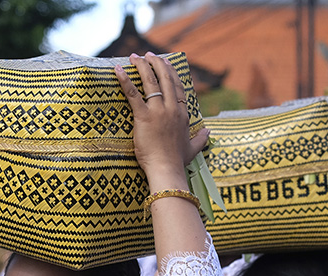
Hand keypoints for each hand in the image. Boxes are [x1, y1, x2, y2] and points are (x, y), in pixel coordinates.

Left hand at [115, 52, 208, 189]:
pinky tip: (118, 70)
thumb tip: (208, 132)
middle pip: (165, 79)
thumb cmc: (177, 162)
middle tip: (149, 54)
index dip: (171, 73)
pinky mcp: (144, 117)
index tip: (166, 63)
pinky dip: (125, 81)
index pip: (178, 87)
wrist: (167, 169)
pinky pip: (133, 94)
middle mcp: (172, 109)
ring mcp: (158, 111)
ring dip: (142, 66)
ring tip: (135, 57)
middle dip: (156, 63)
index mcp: (182, 114)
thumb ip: (200, 138)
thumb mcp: (192, 149)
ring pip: (150, 82)